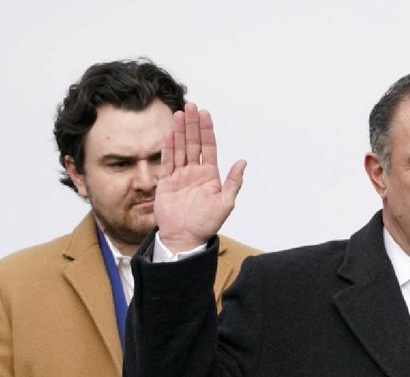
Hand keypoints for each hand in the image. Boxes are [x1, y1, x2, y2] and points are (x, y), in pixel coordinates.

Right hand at [155, 103, 246, 252]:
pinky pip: (167, 161)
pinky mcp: (166, 182)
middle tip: (191, 106)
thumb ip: (234, 182)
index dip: (207, 131)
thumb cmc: (206, 223)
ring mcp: (180, 175)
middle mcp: (195, 172)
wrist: (185, 237)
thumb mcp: (226, 203)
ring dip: (180, 131)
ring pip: (180, 148)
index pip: (209, 147)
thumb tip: (243, 162)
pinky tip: (169, 133)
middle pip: (193, 143)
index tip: (205, 114)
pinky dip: (168, 147)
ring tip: (179, 113)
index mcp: (210, 175)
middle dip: (192, 125)